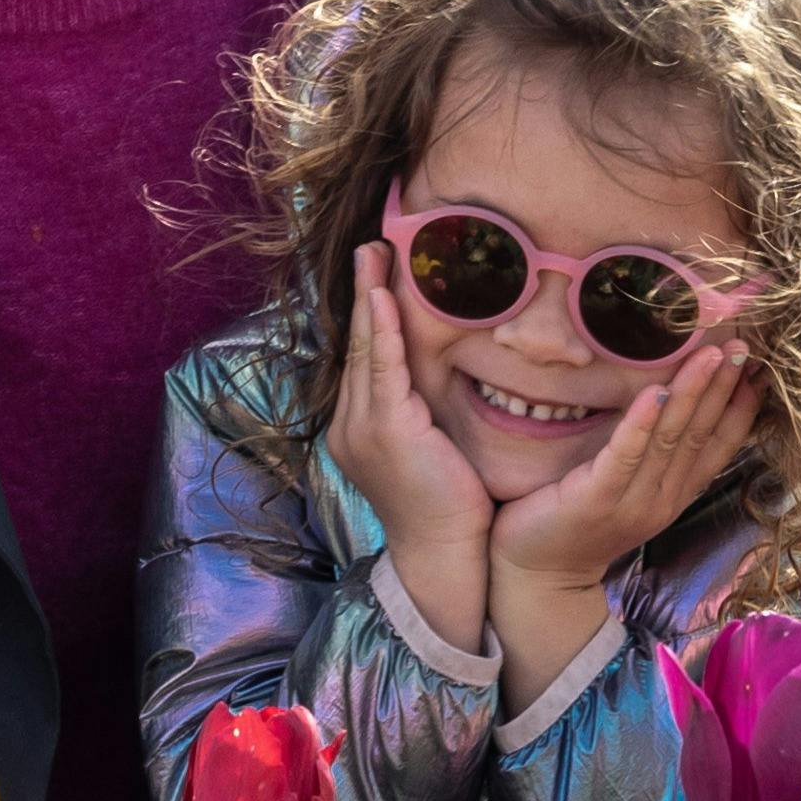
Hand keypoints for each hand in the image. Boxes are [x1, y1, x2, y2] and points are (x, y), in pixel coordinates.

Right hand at [323, 247, 493, 646]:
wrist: (445, 555)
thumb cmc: (448, 509)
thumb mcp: (431, 451)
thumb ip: (424, 414)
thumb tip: (439, 381)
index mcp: (360, 428)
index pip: (366, 358)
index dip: (370, 314)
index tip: (377, 273)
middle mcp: (351, 424)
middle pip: (359, 343)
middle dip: (364, 292)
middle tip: (370, 245)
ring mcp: (363, 427)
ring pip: (368, 348)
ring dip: (372, 296)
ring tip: (374, 253)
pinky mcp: (387, 430)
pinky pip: (384, 367)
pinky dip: (384, 328)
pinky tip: (384, 295)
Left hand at [486, 341, 764, 596]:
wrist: (536, 575)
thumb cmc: (576, 520)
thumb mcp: (628, 487)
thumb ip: (652, 454)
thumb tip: (669, 398)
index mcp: (674, 493)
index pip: (718, 445)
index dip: (740, 407)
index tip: (758, 368)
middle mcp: (662, 498)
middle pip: (699, 435)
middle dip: (722, 388)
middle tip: (741, 346)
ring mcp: (632, 501)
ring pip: (669, 439)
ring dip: (692, 394)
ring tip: (709, 356)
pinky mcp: (596, 499)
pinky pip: (624, 456)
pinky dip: (641, 423)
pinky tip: (655, 392)